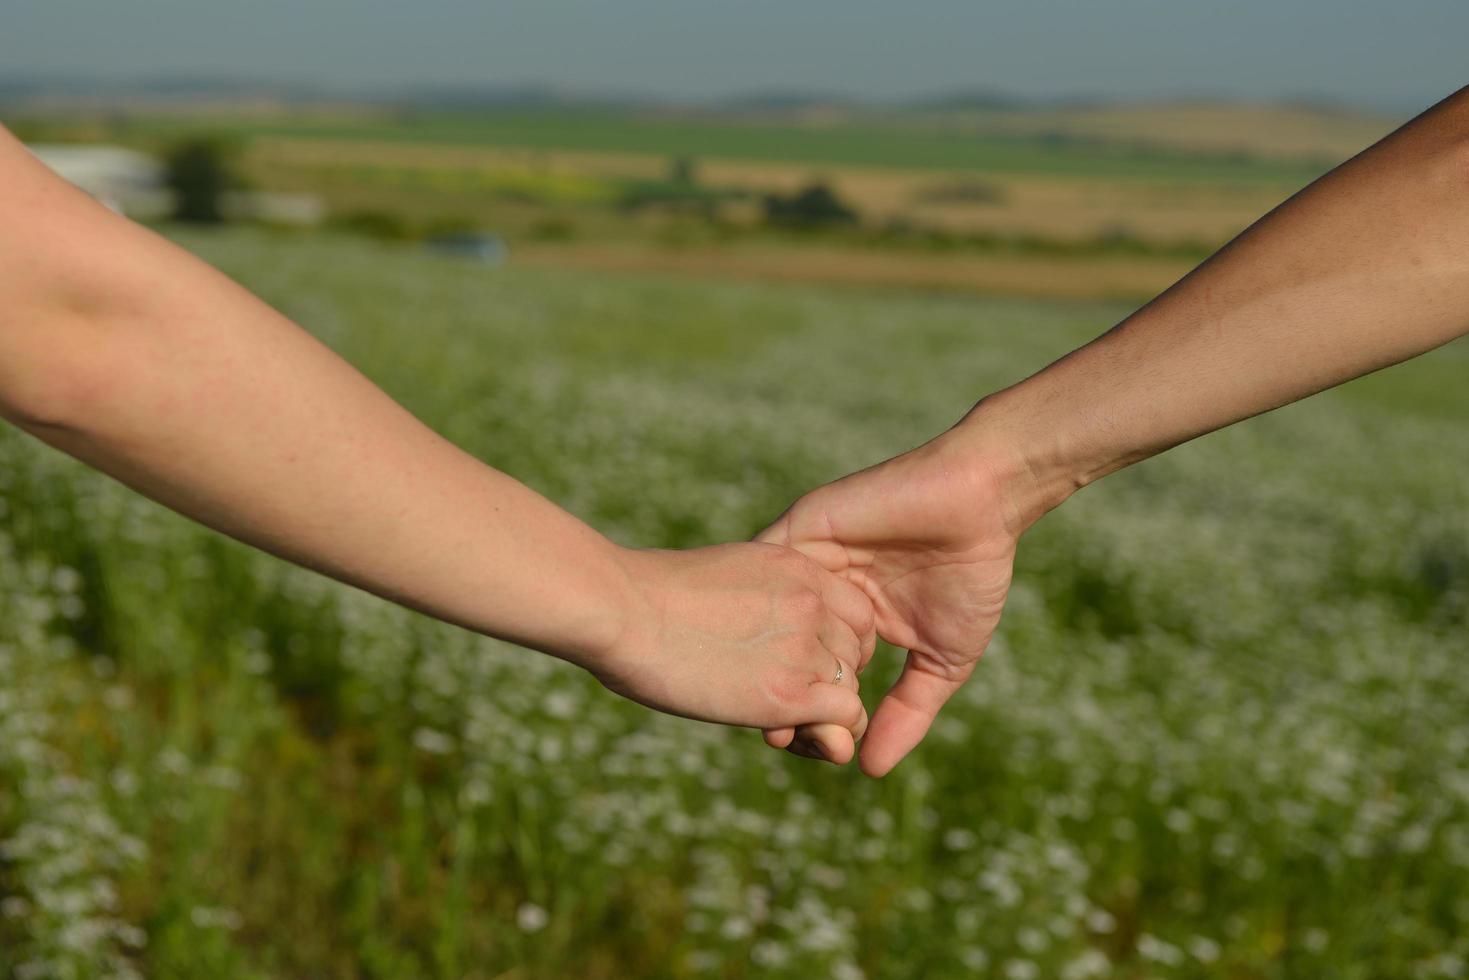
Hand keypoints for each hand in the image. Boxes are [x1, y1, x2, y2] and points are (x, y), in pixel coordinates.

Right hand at [595, 543, 876, 762]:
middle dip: (830, 679)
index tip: (802, 658)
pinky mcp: (789, 693)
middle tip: (789, 697)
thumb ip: (760, 597)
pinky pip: (847, 718)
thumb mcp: (726, 575)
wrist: (623, 610)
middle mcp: (812, 603)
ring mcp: (804, 647)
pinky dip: (831, 733)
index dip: (835, 641)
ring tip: (787, 721)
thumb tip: (748, 630)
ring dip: (826, 711)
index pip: (855, 611)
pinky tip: (794, 734)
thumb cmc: (650, 595)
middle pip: (855, 652)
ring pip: (851, 688)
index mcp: (797, 566)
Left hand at [757, 432, 1028, 775]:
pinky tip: (752, 642)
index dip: (797, 711)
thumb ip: (907, 712)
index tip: (794, 747)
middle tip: (770, 733)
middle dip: (766, 692)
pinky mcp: (801, 528)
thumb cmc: (969, 576)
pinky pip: (761, 566)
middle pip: (774, 649)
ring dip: (756, 655)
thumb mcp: (941, 660)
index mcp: (847, 621)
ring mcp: (806, 560)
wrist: (978, 502)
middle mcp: (818, 592)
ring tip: (756, 700)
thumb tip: (868, 770)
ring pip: (761, 615)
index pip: (807, 672)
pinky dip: (753, 602)